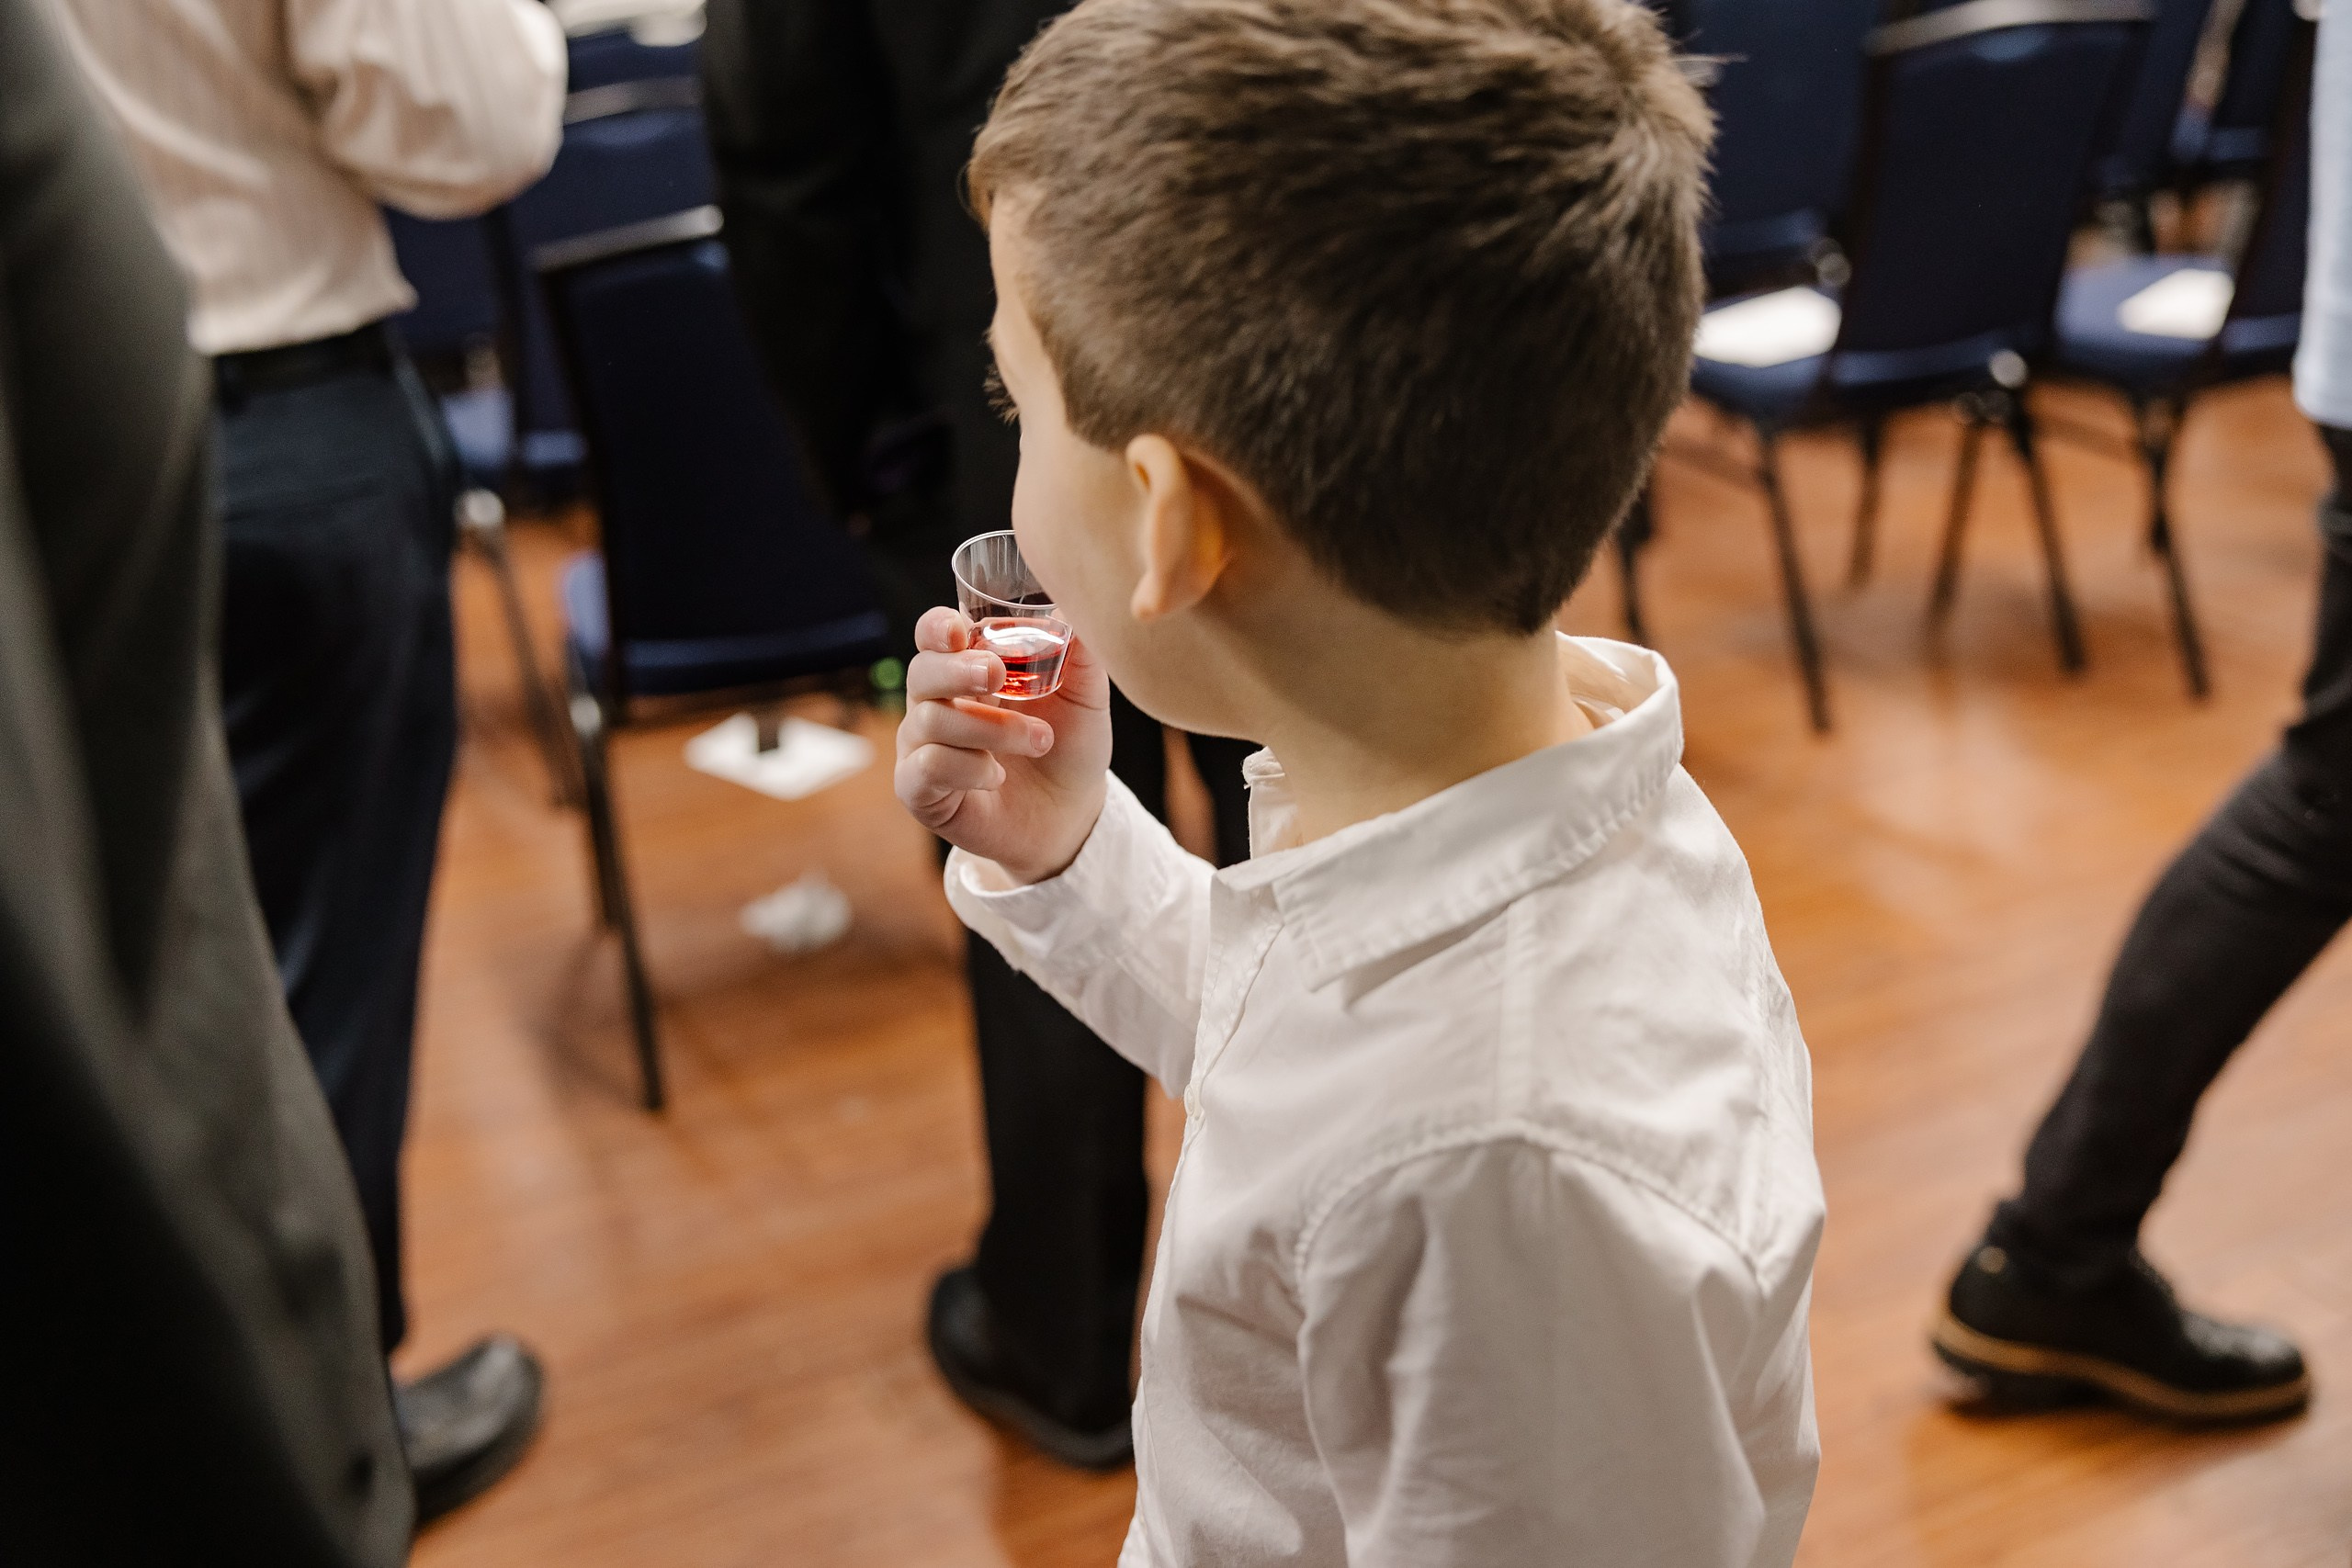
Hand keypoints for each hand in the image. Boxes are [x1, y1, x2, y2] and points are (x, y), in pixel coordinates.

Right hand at [894, 606, 1112, 883]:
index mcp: (967, 666)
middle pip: (922, 671)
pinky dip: (969, 768)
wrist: (1072, 815)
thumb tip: (1071, 606)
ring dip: (993, 729)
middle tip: (997, 676)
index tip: (961, 631)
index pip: (934, 634)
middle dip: (959, 671)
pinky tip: (997, 777)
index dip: (938, 628)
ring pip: (933, 720)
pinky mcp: (918, 789)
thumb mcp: (1085, 696)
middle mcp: (936, 701)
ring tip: (1039, 740)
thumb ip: (1078, 651)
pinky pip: (928, 766)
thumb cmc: (1069, 746)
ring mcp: (922, 745)